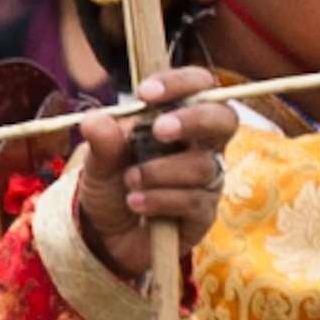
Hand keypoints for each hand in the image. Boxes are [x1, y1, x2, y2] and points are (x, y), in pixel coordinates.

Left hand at [68, 69, 235, 281]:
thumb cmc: (112, 185)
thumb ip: (101, 141)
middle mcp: (202, 145)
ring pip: (202, 165)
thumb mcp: (99, 161)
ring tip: (130, 181)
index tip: (145, 94)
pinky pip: (193, 200)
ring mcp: (207, 180)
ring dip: (159, 171)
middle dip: (192, 120)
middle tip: (158, 131)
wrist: (106, 235)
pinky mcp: (204, 214)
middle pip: (224, 119)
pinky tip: (136, 202)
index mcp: (180, 118)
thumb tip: (95, 120)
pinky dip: (160, 199)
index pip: (199, 86)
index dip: (179, 84)